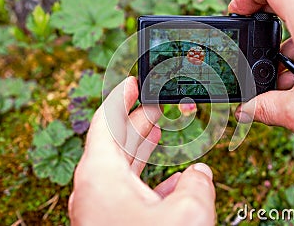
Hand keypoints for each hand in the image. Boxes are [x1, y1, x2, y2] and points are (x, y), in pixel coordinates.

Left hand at [69, 77, 215, 224]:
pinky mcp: (110, 221)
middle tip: (155, 105)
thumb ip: (198, 184)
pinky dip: (147, 178)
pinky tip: (170, 179)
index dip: (119, 97)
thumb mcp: (187, 213)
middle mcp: (94, 189)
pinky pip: (127, 190)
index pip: (106, 121)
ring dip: (141, 145)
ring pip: (121, 166)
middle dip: (137, 120)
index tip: (131, 82)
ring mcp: (100, 207)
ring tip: (157, 129)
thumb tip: (200, 173)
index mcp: (100, 176)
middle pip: (114, 142)